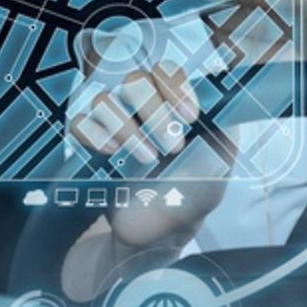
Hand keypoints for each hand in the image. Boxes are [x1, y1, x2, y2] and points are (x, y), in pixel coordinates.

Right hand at [67, 45, 227, 247]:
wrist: (159, 234)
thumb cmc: (193, 196)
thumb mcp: (219, 165)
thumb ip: (224, 131)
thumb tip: (226, 96)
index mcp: (174, 103)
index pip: (167, 71)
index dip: (175, 87)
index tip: (189, 117)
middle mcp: (143, 106)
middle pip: (135, 80)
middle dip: (154, 111)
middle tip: (171, 147)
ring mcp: (115, 123)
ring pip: (105, 99)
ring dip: (125, 127)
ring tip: (145, 158)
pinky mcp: (91, 143)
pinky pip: (80, 122)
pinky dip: (94, 133)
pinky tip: (111, 153)